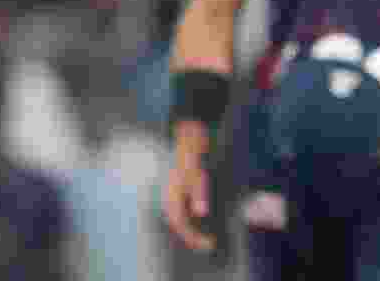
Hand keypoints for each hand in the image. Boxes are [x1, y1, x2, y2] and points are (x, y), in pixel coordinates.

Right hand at [163, 125, 215, 251]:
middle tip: (209, 244)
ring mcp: (173, 193)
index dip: (192, 237)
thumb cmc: (190, 153)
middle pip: (179, 224)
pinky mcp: (180, 188)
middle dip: (192, 236)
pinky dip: (192, 217)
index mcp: (171, 196)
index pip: (179, 225)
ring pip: (180, 217)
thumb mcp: (197, 173)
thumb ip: (198, 193)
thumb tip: (200, 212)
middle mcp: (169, 197)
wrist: (186, 134)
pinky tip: (201, 218)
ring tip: (206, 236)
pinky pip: (183, 209)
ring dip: (192, 229)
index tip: (207, 244)